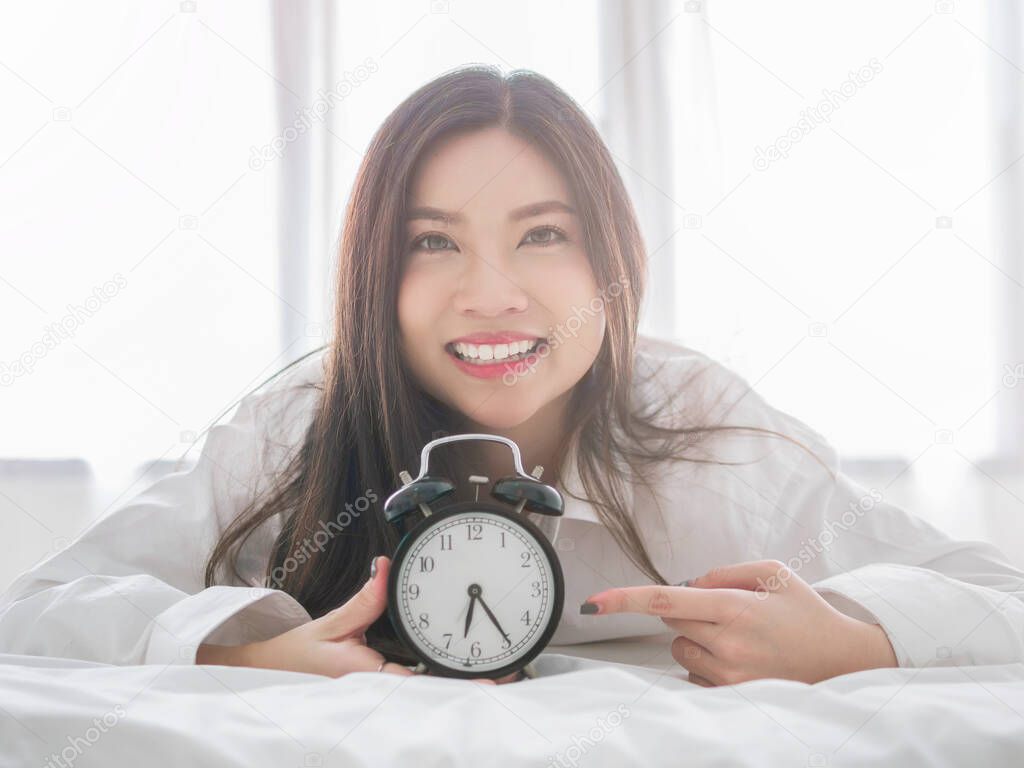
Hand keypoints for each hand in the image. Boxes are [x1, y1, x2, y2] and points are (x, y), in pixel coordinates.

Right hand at [198, 556, 509, 683]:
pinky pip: (412, 684)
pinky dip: (437, 679)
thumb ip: (363, 600)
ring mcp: (378, 693)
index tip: (494, 680)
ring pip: (425, 690)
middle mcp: (377, 691)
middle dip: (470, 684)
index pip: (424, 683)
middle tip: (511, 676)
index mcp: (368, 678)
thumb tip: (384, 568)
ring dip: (457, 682)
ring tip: (498, 674)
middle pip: (433, 691)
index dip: (460, 682)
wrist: (268, 676)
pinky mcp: (377, 688)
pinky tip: (460, 672)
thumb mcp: (330, 625)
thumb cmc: (295, 657)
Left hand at [579, 559, 897, 685]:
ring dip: (696, 637)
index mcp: (735, 609)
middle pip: (670, 620)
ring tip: (739, 636)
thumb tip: (687, 585)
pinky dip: (707, 661)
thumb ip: (722, 572)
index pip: (666, 600)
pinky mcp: (731, 696)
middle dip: (687, 609)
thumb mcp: (771, 573)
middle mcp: (728, 645)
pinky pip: (695, 673)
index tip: (594, 603)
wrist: (843, 660)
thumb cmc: (805, 612)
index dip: (625, 599)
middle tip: (726, 609)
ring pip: (679, 648)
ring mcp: (728, 676)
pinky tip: (742, 657)